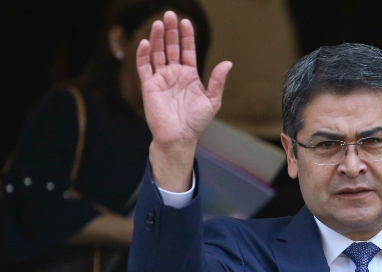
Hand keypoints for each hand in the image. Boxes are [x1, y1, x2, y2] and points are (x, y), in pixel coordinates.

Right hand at [137, 11, 231, 190]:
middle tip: (170, 14)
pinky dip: (143, 55)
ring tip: (158, 23)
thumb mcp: (212, 101)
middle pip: (171, 47)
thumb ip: (217, 81)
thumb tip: (228, 63)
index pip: (187, 50)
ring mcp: (161, 79)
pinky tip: (146, 42)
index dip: (187, 36)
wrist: (179, 137)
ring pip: (157, 53)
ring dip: (157, 38)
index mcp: (189, 75)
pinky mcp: (149, 86)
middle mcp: (174, 74)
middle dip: (170, 31)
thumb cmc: (196, 122)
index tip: (186, 21)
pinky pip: (144, 67)